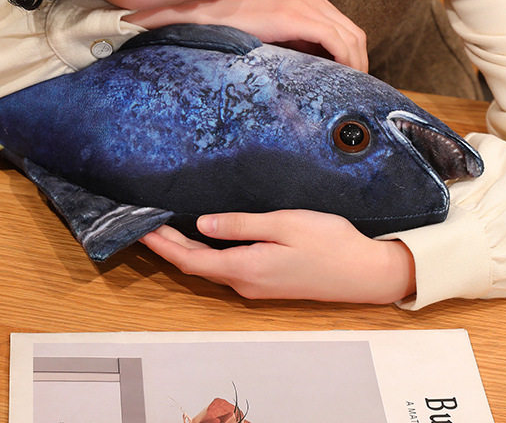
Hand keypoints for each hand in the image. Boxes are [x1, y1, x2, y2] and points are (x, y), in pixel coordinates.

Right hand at [126, 0, 367, 72]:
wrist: (208, 16)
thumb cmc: (235, 27)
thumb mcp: (274, 31)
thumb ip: (298, 40)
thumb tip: (319, 66)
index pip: (343, 26)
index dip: (353, 54)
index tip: (350, 76)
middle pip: (352, 31)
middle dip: (359, 60)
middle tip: (355, 85)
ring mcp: (305, 2)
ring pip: (349, 36)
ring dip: (354, 63)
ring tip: (349, 85)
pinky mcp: (297, 15)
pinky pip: (335, 39)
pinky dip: (344, 59)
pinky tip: (340, 75)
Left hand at [141, 210, 415, 303]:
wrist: (365, 273)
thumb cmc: (328, 242)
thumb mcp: (283, 224)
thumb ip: (240, 225)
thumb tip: (201, 224)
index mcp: (245, 268)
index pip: (189, 259)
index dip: (162, 244)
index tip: (140, 225)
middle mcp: (244, 283)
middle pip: (194, 265)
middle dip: (166, 245)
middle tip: (143, 220)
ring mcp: (255, 285)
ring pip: (207, 268)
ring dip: (182, 249)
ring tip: (162, 226)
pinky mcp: (265, 281)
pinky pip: (223, 268)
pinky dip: (203, 253)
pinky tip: (198, 237)